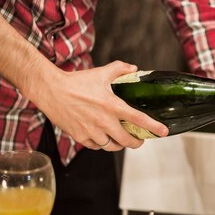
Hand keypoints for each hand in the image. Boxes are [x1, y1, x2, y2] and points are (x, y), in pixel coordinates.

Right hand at [26, 60, 168, 150]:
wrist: (51, 90)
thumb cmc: (76, 82)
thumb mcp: (101, 73)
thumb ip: (120, 69)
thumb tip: (133, 68)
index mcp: (112, 106)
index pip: (138, 119)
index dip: (153, 127)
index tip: (163, 132)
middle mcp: (104, 121)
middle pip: (127, 141)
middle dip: (137, 142)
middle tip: (139, 139)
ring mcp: (92, 131)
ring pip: (112, 146)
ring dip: (119, 144)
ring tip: (121, 139)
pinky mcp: (80, 137)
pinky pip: (97, 147)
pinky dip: (102, 144)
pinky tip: (103, 138)